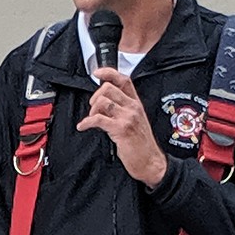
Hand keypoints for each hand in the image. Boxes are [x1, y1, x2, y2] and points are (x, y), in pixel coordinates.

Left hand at [77, 66, 168, 186]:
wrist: (150, 162)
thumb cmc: (141, 145)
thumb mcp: (135, 122)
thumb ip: (122, 110)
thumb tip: (103, 105)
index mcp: (136, 103)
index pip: (124, 80)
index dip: (109, 72)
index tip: (97, 73)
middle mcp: (133, 107)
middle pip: (108, 88)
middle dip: (95, 97)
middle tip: (93, 109)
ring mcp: (127, 117)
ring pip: (102, 101)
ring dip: (91, 110)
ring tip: (90, 120)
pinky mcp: (121, 129)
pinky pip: (98, 119)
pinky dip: (86, 122)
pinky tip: (84, 126)